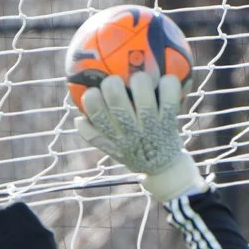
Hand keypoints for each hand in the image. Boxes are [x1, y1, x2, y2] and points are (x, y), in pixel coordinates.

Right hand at [75, 69, 210, 201]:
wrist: (163, 169)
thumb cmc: (133, 152)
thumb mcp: (111, 149)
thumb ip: (94, 135)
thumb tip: (78, 118)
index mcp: (113, 136)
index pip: (95, 115)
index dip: (91, 97)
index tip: (94, 91)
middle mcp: (130, 132)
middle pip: (117, 102)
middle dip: (113, 84)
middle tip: (116, 80)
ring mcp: (150, 127)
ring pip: (144, 98)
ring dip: (140, 81)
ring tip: (140, 79)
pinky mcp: (169, 123)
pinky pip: (170, 99)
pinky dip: (168, 85)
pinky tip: (166, 79)